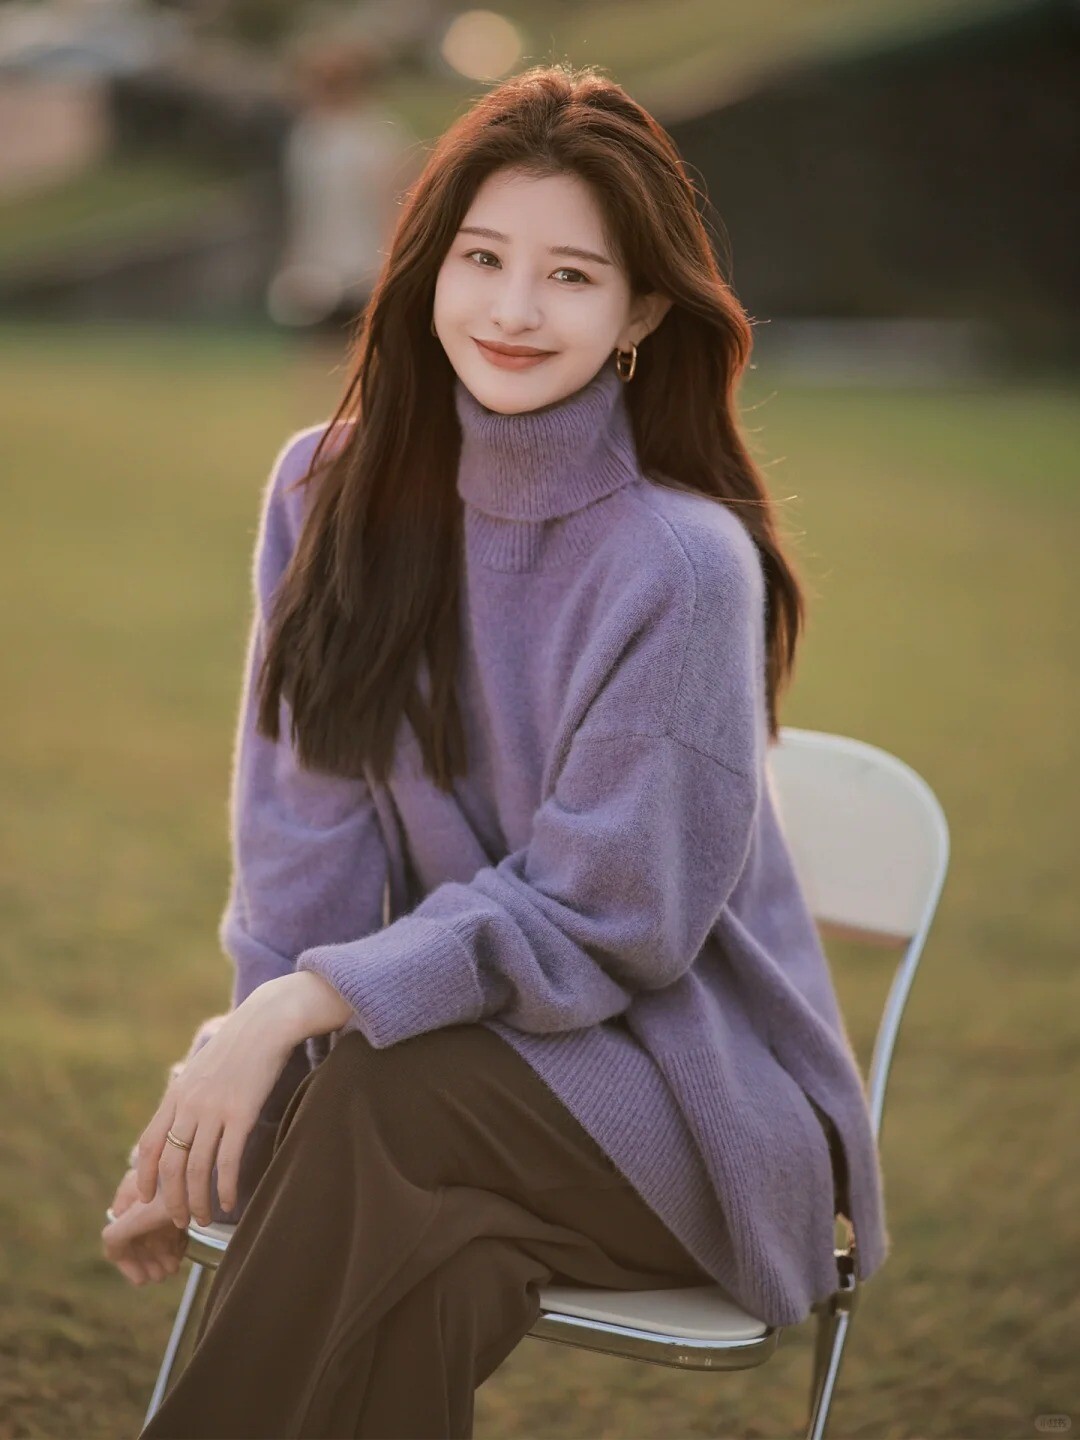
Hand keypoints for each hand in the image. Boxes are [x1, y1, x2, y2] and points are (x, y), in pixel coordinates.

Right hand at [101, 1168, 186, 1285]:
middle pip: (140, 1237)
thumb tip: (111, 1254)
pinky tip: (183, 1251)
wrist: (212, 1167)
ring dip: (163, 1255)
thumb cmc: (173, 1191)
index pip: (117, 1236)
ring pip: (159, 1232)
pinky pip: (175, 1223)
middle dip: (150, 1261)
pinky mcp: (186, 1197)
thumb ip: (116, 1237)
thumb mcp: (139, 1215)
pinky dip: (176, 1240)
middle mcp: (145, 1193)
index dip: (128, 1262)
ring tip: (173, 1269)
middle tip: (161, 1277)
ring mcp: (166, 1196)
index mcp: (129, 1193)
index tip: (142, 1280)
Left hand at [134, 978, 313, 1230]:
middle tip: (178, 1221)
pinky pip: (228, 1160)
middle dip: (171, 1199)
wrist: (268, 1021)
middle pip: (171, 1164)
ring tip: (202, 1219)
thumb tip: (183, 1123)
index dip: (144, 1176)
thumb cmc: (240, 1046)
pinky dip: (226, 1187)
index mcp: (178, 1094)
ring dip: (197, 1200)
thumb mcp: (204, 1068)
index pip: (150, 1144)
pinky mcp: (242, 1113)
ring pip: (197, 1168)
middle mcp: (190, 1104)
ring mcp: (215, 1109)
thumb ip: (190, 1096)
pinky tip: (231, 1203)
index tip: (144, 1200)